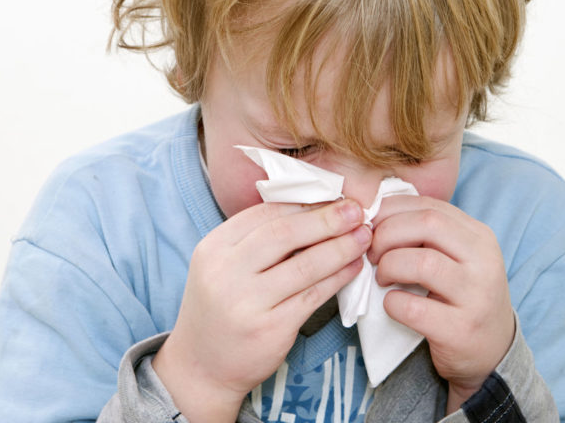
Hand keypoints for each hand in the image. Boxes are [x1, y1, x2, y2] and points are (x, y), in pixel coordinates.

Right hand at [152, 199, 370, 421]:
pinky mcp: (270, 328)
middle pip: (285, 233)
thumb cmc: (218, 311)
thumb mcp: (221, 267)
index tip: (332, 197)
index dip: (303, 203)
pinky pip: (313, 295)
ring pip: (305, 264)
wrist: (201, 367)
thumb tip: (310, 211)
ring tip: (363, 236)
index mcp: (213, 248)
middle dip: (326, 219)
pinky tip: (353, 267)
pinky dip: (338, 278)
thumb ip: (254, 241)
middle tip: (356, 210)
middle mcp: (225, 272)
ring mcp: (247, 302)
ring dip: (340, 247)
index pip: (264, 213)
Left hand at [367, 195, 514, 412]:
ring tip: (383, 278)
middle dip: (387, 234)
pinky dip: (392, 303)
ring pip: (422, 263)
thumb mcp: (455, 256)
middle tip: (372, 254)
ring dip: (389, 266)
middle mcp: (484, 261)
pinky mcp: (461, 330)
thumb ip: (424, 233)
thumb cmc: (460, 295)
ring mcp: (477, 296)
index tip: (371, 227)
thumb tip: (373, 214)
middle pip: (427, 224)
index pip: (430, 206)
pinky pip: (413, 307)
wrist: (491, 350)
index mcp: (479, 236)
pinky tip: (393, 304)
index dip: (391, 211)